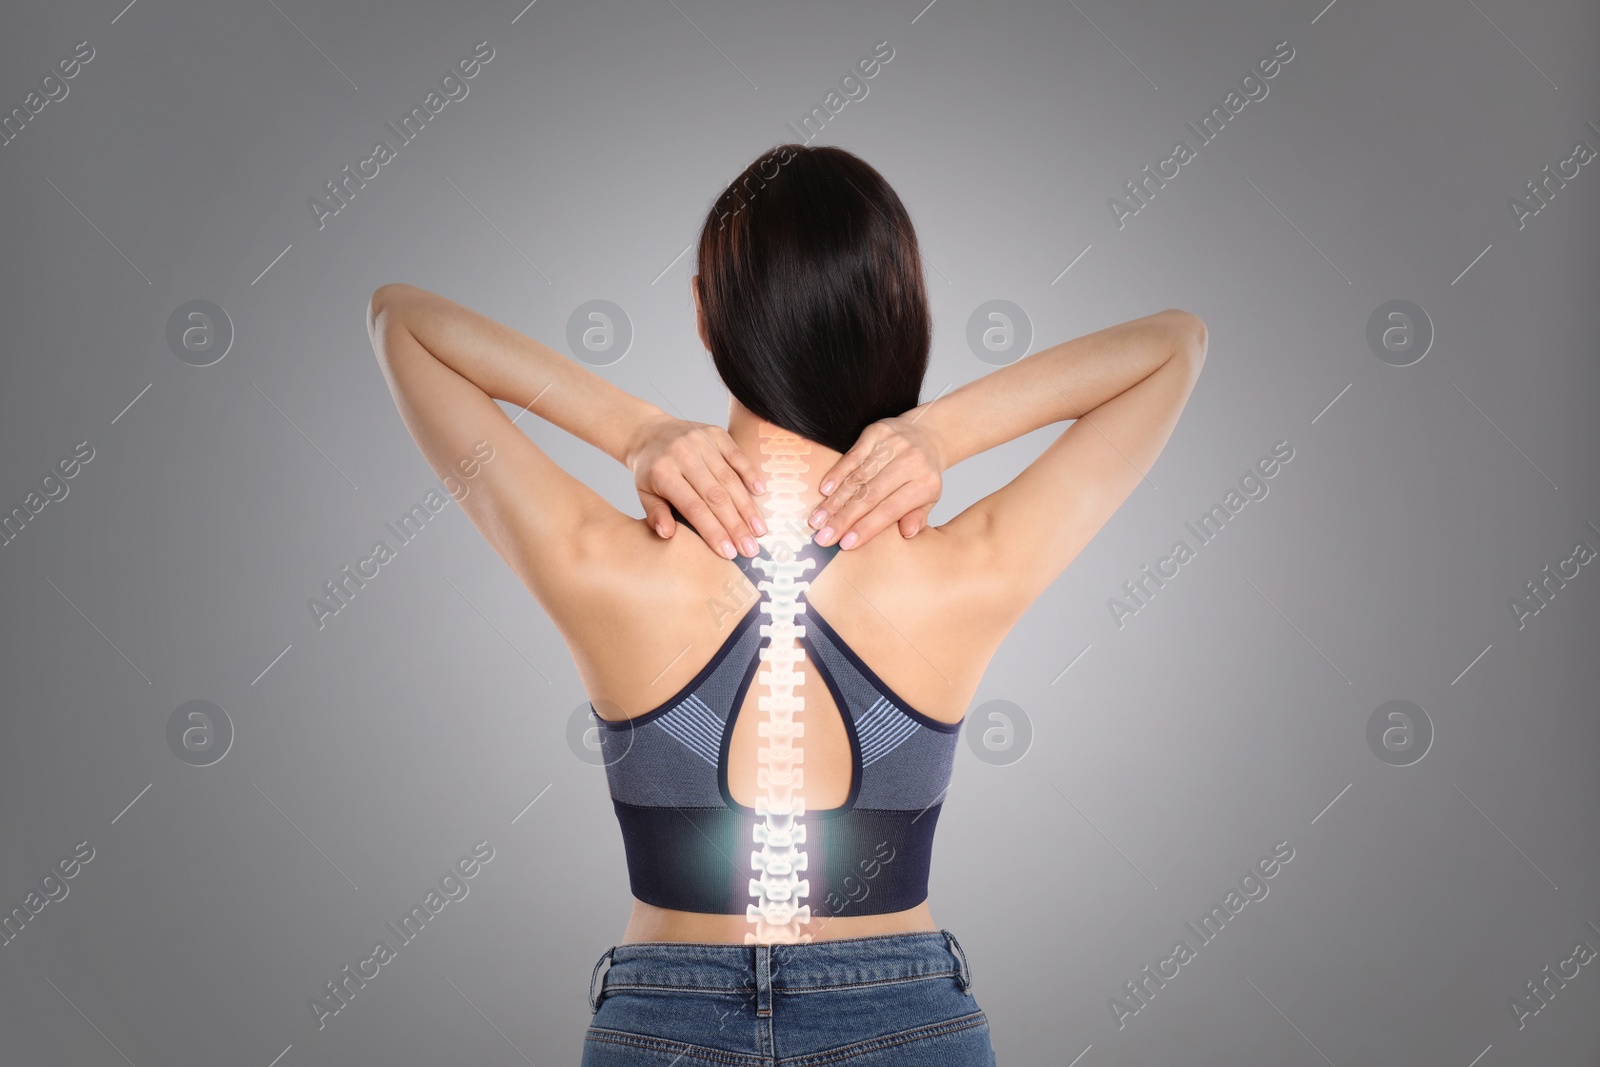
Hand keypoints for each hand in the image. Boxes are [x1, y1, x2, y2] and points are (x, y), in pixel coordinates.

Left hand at [626, 414, 767, 557]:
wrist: (649, 432)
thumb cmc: (650, 470)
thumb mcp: (643, 494)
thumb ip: (655, 515)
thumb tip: (667, 535)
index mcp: (663, 473)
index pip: (693, 507)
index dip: (713, 531)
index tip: (728, 552)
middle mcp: (683, 455)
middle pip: (715, 496)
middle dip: (735, 525)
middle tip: (750, 548)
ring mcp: (700, 441)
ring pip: (729, 478)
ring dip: (746, 506)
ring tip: (759, 529)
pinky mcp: (715, 433)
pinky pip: (737, 454)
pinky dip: (750, 473)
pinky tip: (761, 492)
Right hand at [809, 408, 946, 548]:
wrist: (927, 434)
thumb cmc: (923, 474)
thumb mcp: (929, 499)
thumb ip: (917, 517)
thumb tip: (907, 534)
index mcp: (926, 483)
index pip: (891, 509)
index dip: (866, 527)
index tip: (846, 544)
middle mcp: (911, 462)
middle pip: (870, 495)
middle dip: (844, 519)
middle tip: (823, 537)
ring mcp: (893, 444)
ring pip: (858, 477)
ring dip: (835, 500)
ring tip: (817, 519)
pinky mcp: (877, 432)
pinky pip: (852, 456)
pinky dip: (836, 474)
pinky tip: (823, 491)